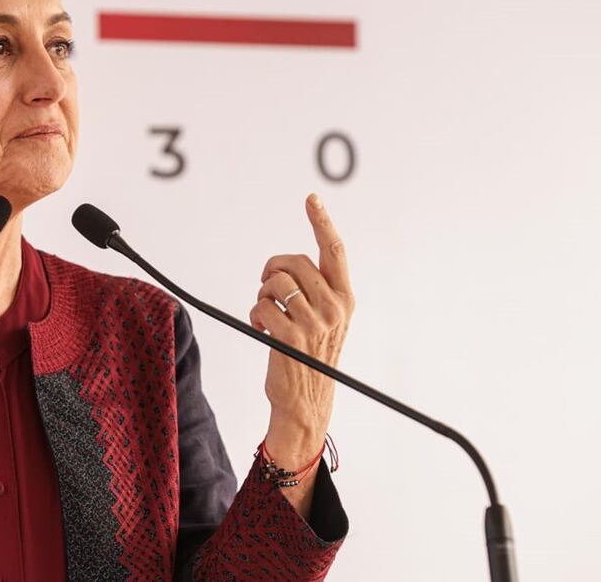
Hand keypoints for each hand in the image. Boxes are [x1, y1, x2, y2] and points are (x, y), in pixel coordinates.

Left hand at [248, 193, 354, 496]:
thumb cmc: (310, 356)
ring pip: (275, 282)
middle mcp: (334, 307)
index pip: (334, 251)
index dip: (321, 222)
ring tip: (268, 314)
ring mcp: (314, 322)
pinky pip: (261, 305)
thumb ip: (317, 291)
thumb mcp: (326, 321)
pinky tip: (263, 329)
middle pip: (294, 261)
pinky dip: (255, 314)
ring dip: (263, 295)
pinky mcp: (290, 336)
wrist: (306, 401)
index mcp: (345, 298)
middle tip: (267, 287)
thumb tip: (289, 263)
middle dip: (273, 270)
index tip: (310, 198)